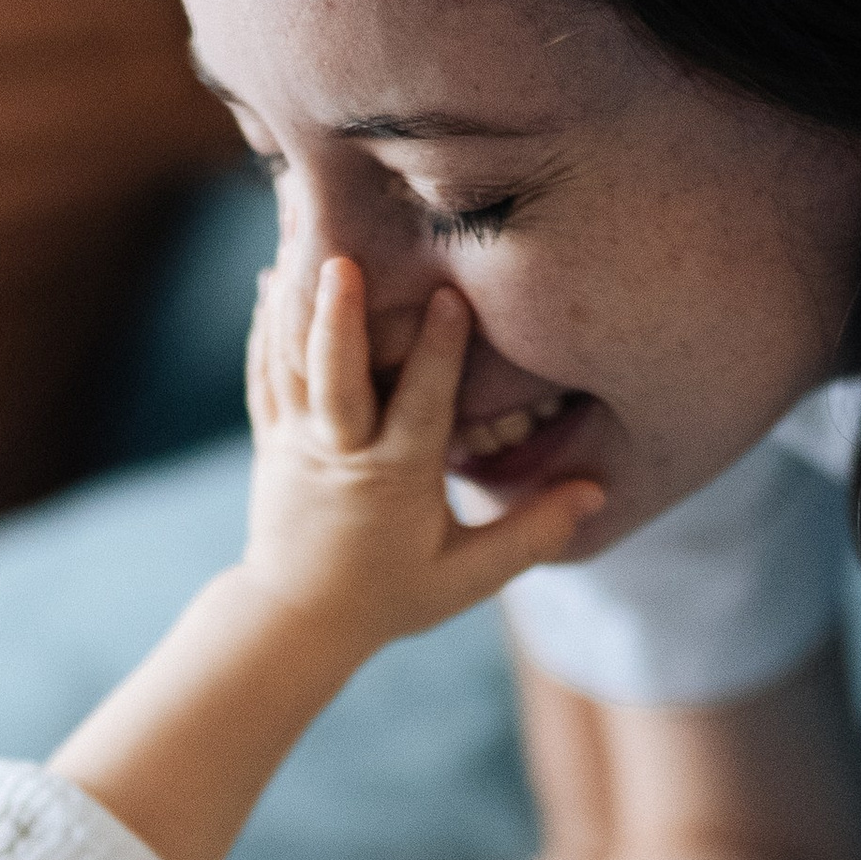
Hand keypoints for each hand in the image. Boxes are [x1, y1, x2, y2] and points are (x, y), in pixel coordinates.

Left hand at [240, 250, 600, 655]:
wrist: (298, 621)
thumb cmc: (393, 595)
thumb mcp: (468, 577)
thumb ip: (532, 532)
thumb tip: (595, 491)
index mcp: (394, 480)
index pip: (420, 407)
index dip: (437, 354)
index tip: (450, 297)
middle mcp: (339, 455)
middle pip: (335, 380)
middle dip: (338, 320)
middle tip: (340, 260)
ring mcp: (296, 445)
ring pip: (291, 366)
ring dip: (297, 303)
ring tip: (301, 238)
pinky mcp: (269, 442)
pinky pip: (265, 376)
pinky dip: (266, 328)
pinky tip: (271, 281)